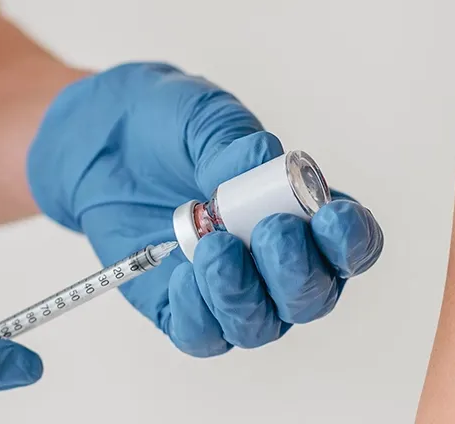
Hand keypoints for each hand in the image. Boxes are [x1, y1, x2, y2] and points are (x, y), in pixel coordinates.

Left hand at [28, 63, 383, 356]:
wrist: (102, 141)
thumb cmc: (168, 125)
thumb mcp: (201, 119)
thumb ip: (235, 146)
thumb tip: (267, 164)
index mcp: (303, 212)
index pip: (352, 243)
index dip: (352, 240)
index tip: (330, 217)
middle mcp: (278, 261)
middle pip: (314, 295)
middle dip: (296, 269)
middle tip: (268, 230)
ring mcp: (234, 289)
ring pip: (262, 324)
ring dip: (244, 293)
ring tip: (213, 247)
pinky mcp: (184, 308)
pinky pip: (204, 335)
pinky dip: (199, 312)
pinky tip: (182, 274)